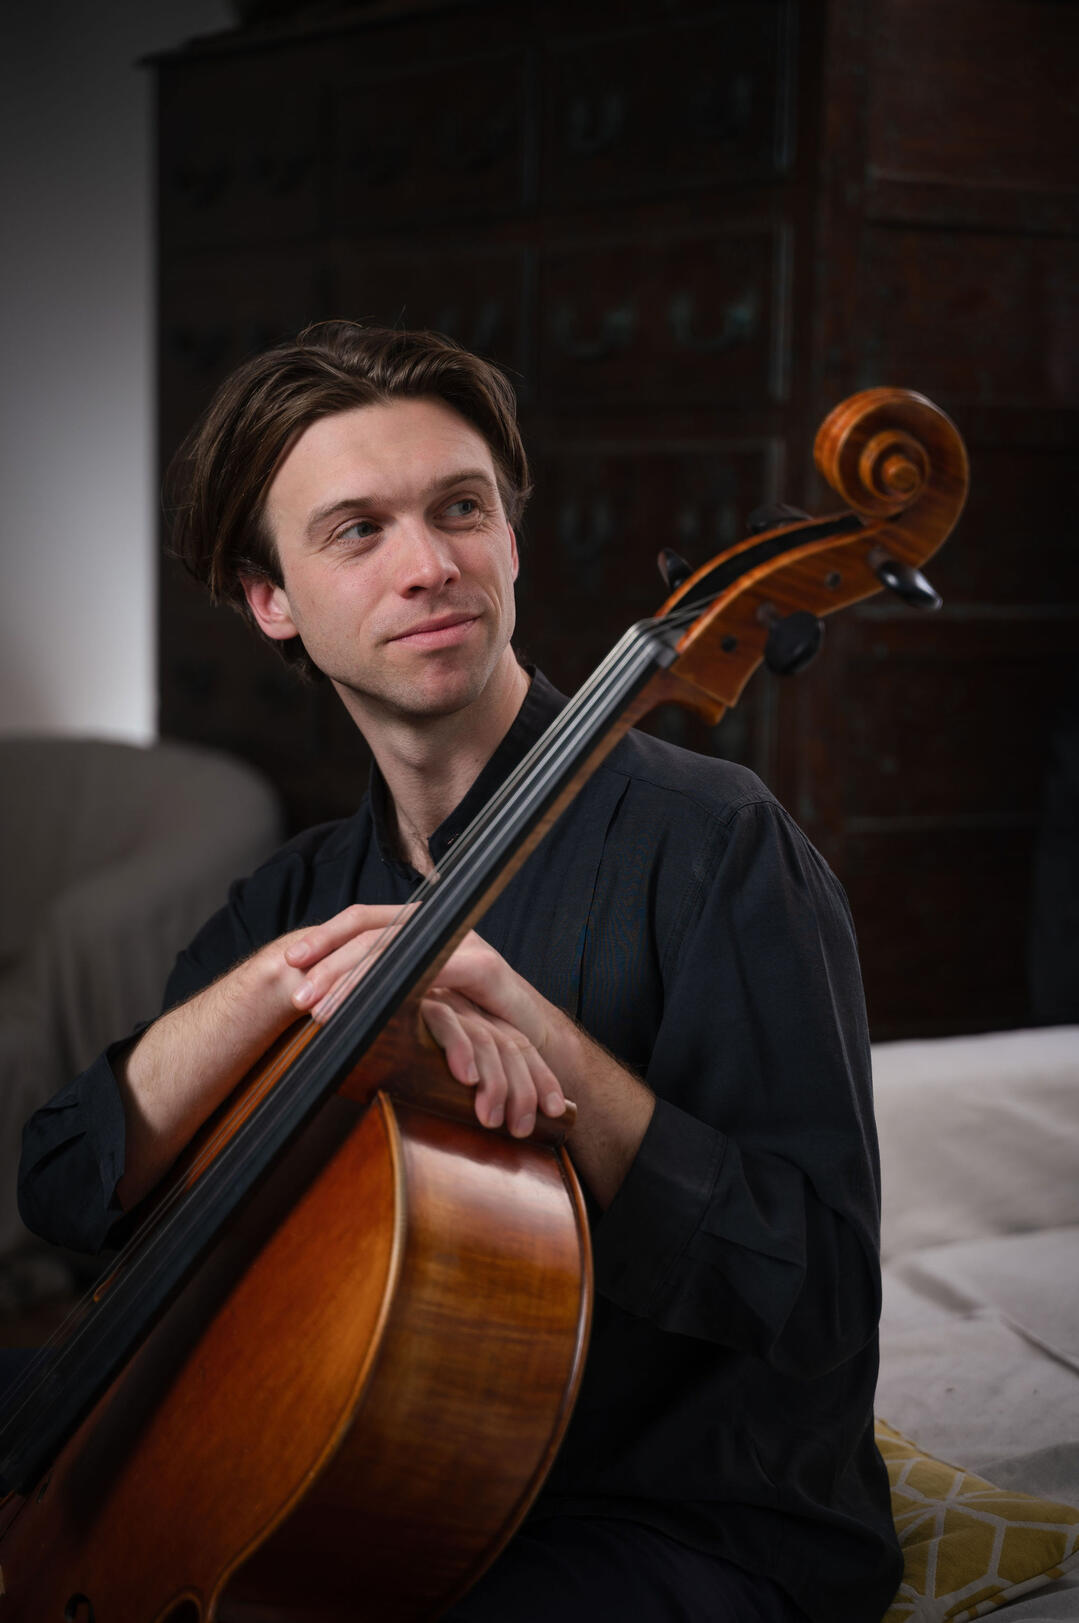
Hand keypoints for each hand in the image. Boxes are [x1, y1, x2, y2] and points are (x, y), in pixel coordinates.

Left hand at [282, 906, 567, 1137]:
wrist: (537, 1051)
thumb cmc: (476, 1032)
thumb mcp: (422, 1006)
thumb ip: (387, 991)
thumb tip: (327, 999)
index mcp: (423, 931)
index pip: (366, 920)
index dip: (326, 936)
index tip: (290, 961)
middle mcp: (442, 927)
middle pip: (373, 929)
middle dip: (330, 962)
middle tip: (299, 995)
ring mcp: (464, 942)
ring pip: (396, 947)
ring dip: (353, 979)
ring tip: (323, 1010)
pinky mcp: (484, 967)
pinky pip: (430, 969)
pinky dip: (394, 988)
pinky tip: (370, 1010)